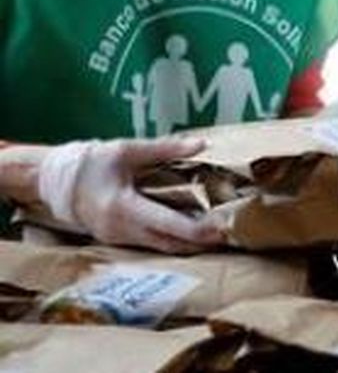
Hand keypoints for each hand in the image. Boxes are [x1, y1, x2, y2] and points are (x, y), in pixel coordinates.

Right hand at [37, 138, 223, 253]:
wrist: (53, 180)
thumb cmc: (92, 162)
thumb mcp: (128, 149)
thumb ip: (165, 149)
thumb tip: (201, 144)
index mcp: (123, 206)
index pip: (166, 224)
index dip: (195, 230)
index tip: (220, 229)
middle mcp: (120, 228)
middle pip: (167, 243)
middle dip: (198, 242)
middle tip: (228, 235)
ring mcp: (117, 237)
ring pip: (159, 247)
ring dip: (186, 245)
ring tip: (215, 237)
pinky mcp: (116, 239)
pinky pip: (148, 245)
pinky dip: (170, 241)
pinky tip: (189, 235)